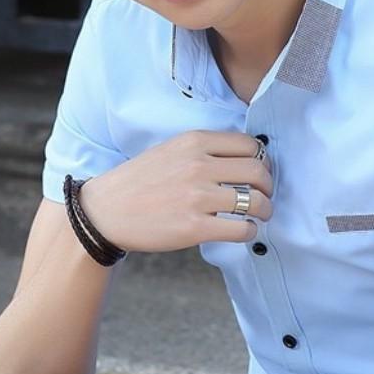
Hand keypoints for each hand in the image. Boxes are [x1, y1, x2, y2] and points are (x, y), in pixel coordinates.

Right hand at [78, 129, 273, 252]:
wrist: (105, 212)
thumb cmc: (139, 182)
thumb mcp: (170, 151)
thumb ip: (204, 150)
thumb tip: (245, 159)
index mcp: (194, 142)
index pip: (250, 145)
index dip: (262, 160)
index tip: (259, 172)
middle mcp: (199, 165)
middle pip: (258, 171)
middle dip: (268, 186)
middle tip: (264, 196)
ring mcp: (197, 197)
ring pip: (255, 201)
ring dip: (264, 210)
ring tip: (260, 215)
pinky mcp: (195, 227)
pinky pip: (241, 228)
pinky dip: (249, 231)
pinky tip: (243, 231)